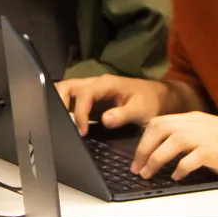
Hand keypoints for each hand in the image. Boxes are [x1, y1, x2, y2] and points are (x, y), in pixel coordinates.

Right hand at [55, 75, 170, 136]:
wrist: (157, 98)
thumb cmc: (150, 102)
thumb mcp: (141, 110)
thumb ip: (123, 115)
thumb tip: (104, 120)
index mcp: (106, 84)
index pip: (84, 94)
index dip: (80, 113)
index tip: (82, 132)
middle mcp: (95, 84)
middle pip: (67, 86)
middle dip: (60, 104)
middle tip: (62, 126)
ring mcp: (91, 90)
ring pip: (66, 91)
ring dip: (60, 105)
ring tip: (62, 125)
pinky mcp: (90, 100)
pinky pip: (72, 100)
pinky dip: (65, 110)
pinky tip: (68, 126)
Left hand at [131, 113, 217, 180]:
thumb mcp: (211, 133)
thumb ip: (190, 137)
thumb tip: (165, 151)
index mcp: (195, 118)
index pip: (159, 122)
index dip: (143, 140)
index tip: (137, 157)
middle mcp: (198, 124)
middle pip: (159, 129)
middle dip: (143, 149)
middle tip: (137, 168)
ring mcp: (208, 137)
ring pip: (171, 142)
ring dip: (155, 159)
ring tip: (149, 174)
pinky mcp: (217, 152)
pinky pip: (191, 159)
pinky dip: (179, 169)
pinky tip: (177, 177)